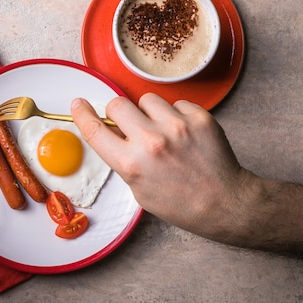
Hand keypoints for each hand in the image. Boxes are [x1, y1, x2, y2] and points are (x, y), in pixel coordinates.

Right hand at [71, 94, 302, 254]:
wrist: (224, 203)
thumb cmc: (179, 202)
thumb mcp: (138, 189)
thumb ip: (123, 159)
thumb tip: (114, 133)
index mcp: (131, 164)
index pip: (94, 130)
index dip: (82, 114)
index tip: (78, 105)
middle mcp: (151, 141)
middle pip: (117, 104)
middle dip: (118, 112)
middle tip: (129, 123)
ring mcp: (177, 127)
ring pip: (147, 99)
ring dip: (148, 112)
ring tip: (162, 131)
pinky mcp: (199, 118)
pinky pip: (176, 103)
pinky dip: (176, 115)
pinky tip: (184, 134)